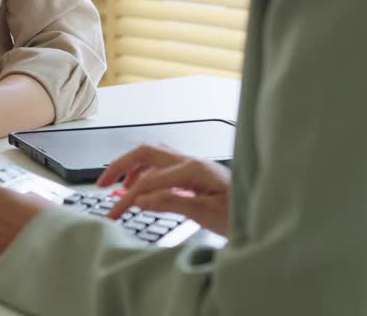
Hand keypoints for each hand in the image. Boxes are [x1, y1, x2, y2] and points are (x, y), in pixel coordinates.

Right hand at [98, 144, 231, 235]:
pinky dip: (146, 172)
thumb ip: (170, 202)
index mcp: (193, 168)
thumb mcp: (205, 213)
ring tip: (118, 184)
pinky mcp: (196, 173)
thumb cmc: (242, 213)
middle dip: (119, 166)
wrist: (265, 213)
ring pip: (153, 155)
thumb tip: (140, 198)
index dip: (127, 197)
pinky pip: (164, 164)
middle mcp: (191, 161)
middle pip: (145, 153)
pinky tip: (144, 186)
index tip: (114, 212)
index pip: (148, 180)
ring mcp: (194, 165)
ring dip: (132, 167)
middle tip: (101, 183)